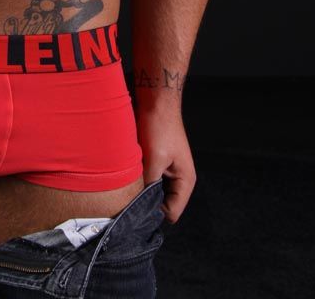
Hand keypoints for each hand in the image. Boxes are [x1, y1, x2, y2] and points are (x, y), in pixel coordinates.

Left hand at [135, 106, 196, 222]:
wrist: (156, 100)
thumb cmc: (159, 126)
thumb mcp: (154, 158)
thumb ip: (149, 184)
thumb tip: (138, 205)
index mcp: (185, 181)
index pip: (171, 213)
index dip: (153, 213)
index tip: (135, 208)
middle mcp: (179, 179)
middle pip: (162, 204)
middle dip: (146, 201)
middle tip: (129, 196)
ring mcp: (168, 171)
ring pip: (153, 192)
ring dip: (142, 188)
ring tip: (129, 181)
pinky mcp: (158, 162)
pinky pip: (148, 179)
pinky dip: (139, 177)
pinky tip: (129, 171)